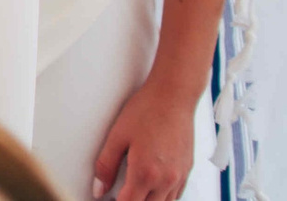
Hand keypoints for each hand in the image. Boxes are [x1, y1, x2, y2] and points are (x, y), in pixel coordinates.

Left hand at [91, 76, 199, 200]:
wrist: (173, 96)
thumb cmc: (147, 110)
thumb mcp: (117, 136)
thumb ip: (106, 165)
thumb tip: (99, 188)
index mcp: (145, 173)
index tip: (108, 198)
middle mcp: (166, 179)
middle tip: (118, 195)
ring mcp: (179, 176)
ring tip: (134, 191)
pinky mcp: (187, 170)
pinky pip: (176, 195)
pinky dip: (163, 197)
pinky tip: (152, 188)